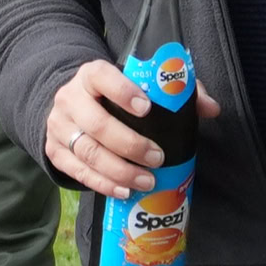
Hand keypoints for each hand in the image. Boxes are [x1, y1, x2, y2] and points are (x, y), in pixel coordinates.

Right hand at [45, 58, 163, 198]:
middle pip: (97, 124)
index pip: (102, 77)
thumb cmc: (113, 95)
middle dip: (130, 145)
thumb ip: (176, 91)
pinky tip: (124, 190)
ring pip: (88, 152)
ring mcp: (58, 126)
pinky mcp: (54, 151)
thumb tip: (211, 108)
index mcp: (90, 75)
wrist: (71, 104)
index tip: (146, 108)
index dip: (123, 92)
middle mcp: (69, 99)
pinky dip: (102, 184)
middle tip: (157, 158)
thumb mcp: (139, 84)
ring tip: (146, 180)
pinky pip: (78, 172)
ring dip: (120, 171)